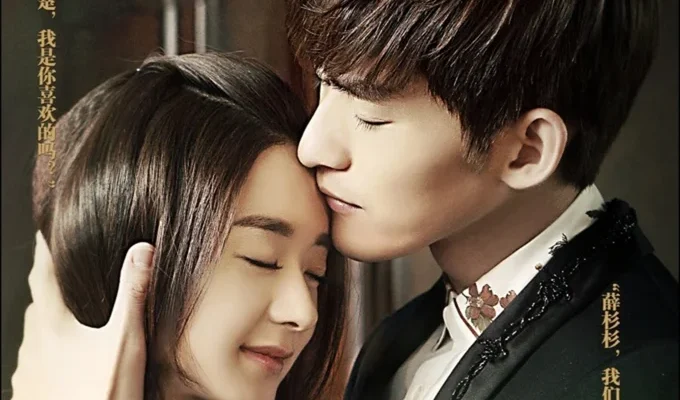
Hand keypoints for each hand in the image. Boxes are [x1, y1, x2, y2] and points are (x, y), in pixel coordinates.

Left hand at [10, 231, 154, 399]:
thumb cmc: (101, 395)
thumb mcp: (126, 342)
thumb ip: (134, 295)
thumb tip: (142, 249)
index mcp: (54, 325)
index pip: (44, 274)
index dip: (46, 249)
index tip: (47, 229)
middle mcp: (34, 344)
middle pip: (37, 303)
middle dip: (48, 283)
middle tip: (61, 266)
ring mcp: (29, 371)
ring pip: (34, 334)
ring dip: (47, 318)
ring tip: (66, 311)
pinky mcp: (31, 392)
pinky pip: (35, 361)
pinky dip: (47, 348)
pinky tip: (64, 358)